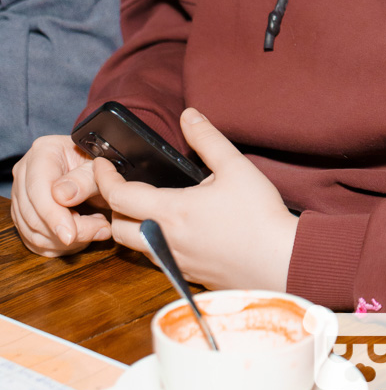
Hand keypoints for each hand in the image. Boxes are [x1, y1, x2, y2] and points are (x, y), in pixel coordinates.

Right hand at [11, 135, 110, 255]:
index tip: (71, 235)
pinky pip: (35, 241)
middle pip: (34, 215)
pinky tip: (81, 238)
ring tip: (96, 230)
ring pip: (33, 233)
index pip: (39, 190)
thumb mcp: (99, 165)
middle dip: (68, 231)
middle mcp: (25, 173)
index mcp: (42, 152)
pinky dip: (59, 246)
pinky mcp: (25, 216)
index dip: (54, 215)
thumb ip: (84, 179)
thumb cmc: (98, 162)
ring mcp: (22, 196)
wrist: (94, 166)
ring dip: (66, 242)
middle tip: (100, 229)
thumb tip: (62, 197)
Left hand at [94, 108, 298, 290]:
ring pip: (135, 247)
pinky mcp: (188, 275)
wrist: (280, 262)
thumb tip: (188, 114)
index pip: (119, 196)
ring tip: (144, 205)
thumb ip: (207, 138)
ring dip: (130, 226)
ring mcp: (174, 262)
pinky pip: (156, 259)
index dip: (104, 178)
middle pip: (116, 228)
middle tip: (121, 184)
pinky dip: (151, 242)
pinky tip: (172, 228)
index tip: (101, 163)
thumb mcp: (235, 166)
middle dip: (111, 205)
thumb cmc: (258, 215)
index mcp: (170, 212)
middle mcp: (164, 241)